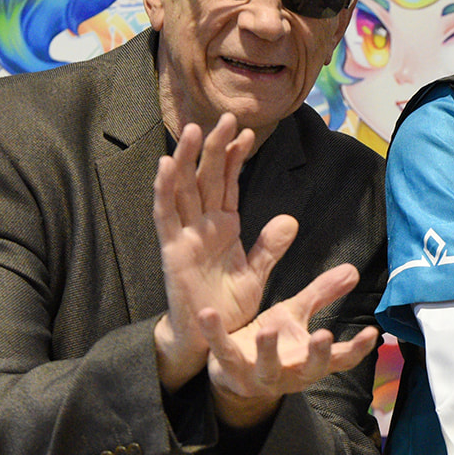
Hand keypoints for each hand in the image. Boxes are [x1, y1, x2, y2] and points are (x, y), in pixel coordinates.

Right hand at [153, 114, 291, 390]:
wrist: (208, 338)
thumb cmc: (227, 305)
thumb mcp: (256, 274)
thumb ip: (269, 247)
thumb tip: (289, 219)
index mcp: (223, 226)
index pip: (229, 183)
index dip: (236, 157)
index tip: (249, 131)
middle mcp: (202, 225)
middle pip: (208, 178)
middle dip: (216, 147)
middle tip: (227, 116)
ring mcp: (185, 236)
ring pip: (184, 189)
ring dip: (188, 159)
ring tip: (195, 129)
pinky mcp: (171, 251)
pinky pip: (165, 215)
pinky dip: (164, 190)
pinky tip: (166, 165)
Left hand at [201, 264, 379, 428]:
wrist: (230, 373)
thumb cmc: (271, 342)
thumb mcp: (294, 315)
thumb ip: (321, 294)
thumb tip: (352, 270)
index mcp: (309, 360)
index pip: (341, 359)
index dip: (357, 349)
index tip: (372, 333)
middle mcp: (290, 373)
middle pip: (310, 369)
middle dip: (317, 354)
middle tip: (324, 336)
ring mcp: (260, 375)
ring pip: (267, 368)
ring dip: (268, 350)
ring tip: (268, 330)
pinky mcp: (231, 370)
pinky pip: (223, 351)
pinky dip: (215, 333)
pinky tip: (209, 313)